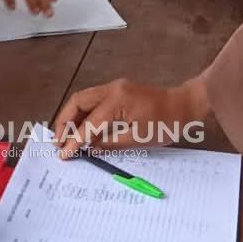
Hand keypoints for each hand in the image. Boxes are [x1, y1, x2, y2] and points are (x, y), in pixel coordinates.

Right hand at [52, 76, 210, 157]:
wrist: (185, 104)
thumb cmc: (166, 124)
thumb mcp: (138, 139)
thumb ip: (109, 143)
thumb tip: (87, 148)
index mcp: (117, 100)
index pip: (88, 123)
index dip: (74, 140)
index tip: (64, 154)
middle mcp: (112, 88)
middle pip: (78, 101)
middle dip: (64, 121)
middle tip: (57, 142)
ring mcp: (115, 86)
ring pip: (83, 98)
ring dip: (71, 116)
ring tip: (64, 136)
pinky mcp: (118, 90)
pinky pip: (94, 99)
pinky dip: (83, 112)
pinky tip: (80, 127)